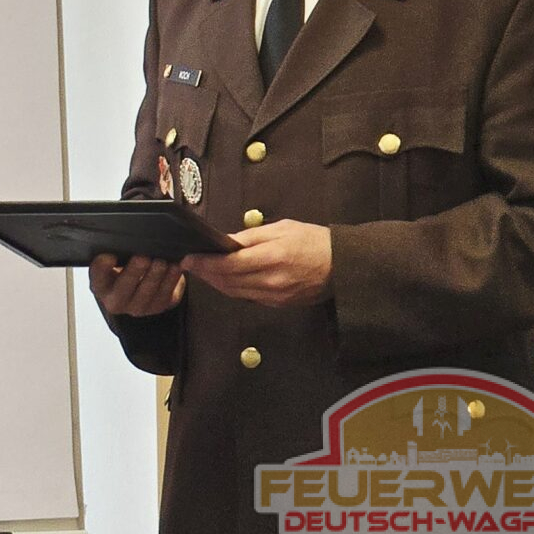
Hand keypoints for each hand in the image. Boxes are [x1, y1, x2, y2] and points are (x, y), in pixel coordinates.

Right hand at [88, 253, 184, 316]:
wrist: (139, 285)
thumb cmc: (124, 266)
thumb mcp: (115, 259)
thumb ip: (115, 251)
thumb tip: (127, 240)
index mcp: (101, 285)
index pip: (98, 276)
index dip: (102, 267)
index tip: (109, 256)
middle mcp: (116, 301)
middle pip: (123, 288)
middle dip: (134, 272)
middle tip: (142, 258)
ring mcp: (138, 307)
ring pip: (147, 293)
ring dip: (156, 276)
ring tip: (161, 262)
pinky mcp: (158, 307)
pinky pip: (166, 295)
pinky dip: (172, 280)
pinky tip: (176, 267)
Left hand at [182, 220, 330, 305]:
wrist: (344, 265)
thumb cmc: (314, 241)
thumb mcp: (281, 228)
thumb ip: (250, 236)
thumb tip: (224, 242)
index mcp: (272, 258)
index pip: (228, 264)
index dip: (205, 263)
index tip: (188, 258)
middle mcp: (271, 281)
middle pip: (227, 281)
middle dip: (205, 274)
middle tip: (190, 265)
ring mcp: (275, 296)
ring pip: (235, 292)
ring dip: (216, 283)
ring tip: (203, 272)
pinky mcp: (279, 304)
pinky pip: (248, 297)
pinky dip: (233, 289)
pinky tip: (225, 280)